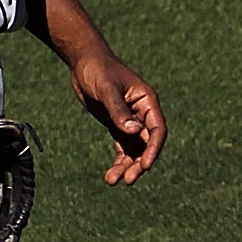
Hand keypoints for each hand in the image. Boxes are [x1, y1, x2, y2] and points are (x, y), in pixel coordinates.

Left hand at [68, 48, 165, 185]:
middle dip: (138, 163)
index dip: (153, 149)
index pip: (157, 129)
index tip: (145, 165)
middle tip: (128, 179)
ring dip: (127, 166)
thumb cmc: (98, 70)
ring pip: (134, 150)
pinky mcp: (117, 125)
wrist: (83, 62)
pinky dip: (119, 161)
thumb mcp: (107, 90)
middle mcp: (142, 113)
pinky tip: (111, 175)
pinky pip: (123, 148)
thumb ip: (119, 111)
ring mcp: (130, 121)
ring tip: (112, 180)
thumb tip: (134, 132)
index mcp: (147, 101)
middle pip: (147, 144)